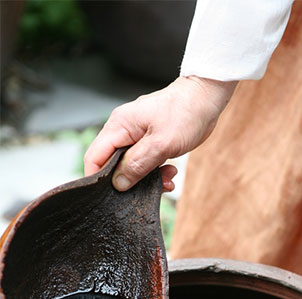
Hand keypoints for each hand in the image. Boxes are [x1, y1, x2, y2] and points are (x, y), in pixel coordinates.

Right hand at [84, 76, 236, 190]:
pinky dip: (157, 173)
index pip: (94, 157)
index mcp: (119, 126)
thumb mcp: (161, 144)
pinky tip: (170, 173)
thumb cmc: (185, 113)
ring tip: (165, 181)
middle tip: (144, 192)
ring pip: (131, 167)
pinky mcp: (150, 143)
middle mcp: (124, 131)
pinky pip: (145, 164)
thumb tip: (118, 183)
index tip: (107, 196)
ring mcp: (137, 137)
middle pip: (112, 165)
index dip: (97, 179)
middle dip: (127, 182)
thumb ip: (137, 164)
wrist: (206, 99)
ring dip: (146, 180)